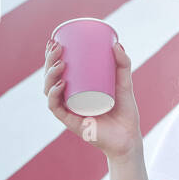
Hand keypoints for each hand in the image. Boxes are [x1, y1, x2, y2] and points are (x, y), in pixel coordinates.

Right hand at [44, 38, 142, 159]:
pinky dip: (54, 96)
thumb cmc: (125, 112)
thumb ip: (123, 65)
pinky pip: (57, 108)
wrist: (129, 137)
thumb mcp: (124, 84)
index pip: (57, 71)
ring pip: (49, 91)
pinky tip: (60, 85)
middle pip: (50, 78)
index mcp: (76, 89)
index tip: (54, 41)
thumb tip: (116, 43)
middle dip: (49, 62)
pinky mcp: (71, 122)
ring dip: (50, 76)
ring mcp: (69, 111)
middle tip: (58, 48)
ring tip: (61, 64)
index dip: (51, 57)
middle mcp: (69, 99)